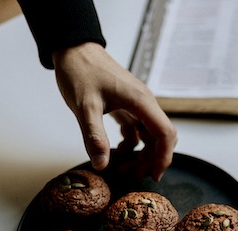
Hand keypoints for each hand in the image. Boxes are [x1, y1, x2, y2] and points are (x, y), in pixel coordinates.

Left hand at [52, 42, 176, 179]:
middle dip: (151, 160)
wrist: (73, 48)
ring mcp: (138, 103)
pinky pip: (139, 129)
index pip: (165, 133)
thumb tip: (102, 165)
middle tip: (131, 176)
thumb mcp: (84, 106)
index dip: (163, 157)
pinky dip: (132, 143)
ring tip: (122, 168)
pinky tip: (116, 150)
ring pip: (151, 134)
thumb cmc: (80, 72)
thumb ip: (95, 136)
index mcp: (141, 101)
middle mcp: (145, 102)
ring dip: (141, 153)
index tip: (153, 176)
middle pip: (161, 137)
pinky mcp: (128, 104)